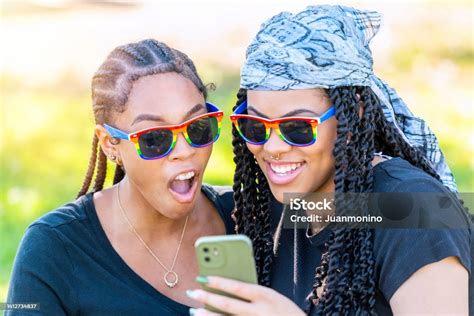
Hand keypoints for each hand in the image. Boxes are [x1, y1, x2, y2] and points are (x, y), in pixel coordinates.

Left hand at [186, 276, 304, 315]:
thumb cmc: (285, 312)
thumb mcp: (273, 297)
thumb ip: (253, 293)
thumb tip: (227, 288)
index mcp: (266, 296)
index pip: (237, 287)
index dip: (218, 282)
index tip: (203, 277)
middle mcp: (259, 312)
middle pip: (228, 304)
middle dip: (208, 298)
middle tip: (192, 293)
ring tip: (193, 311)